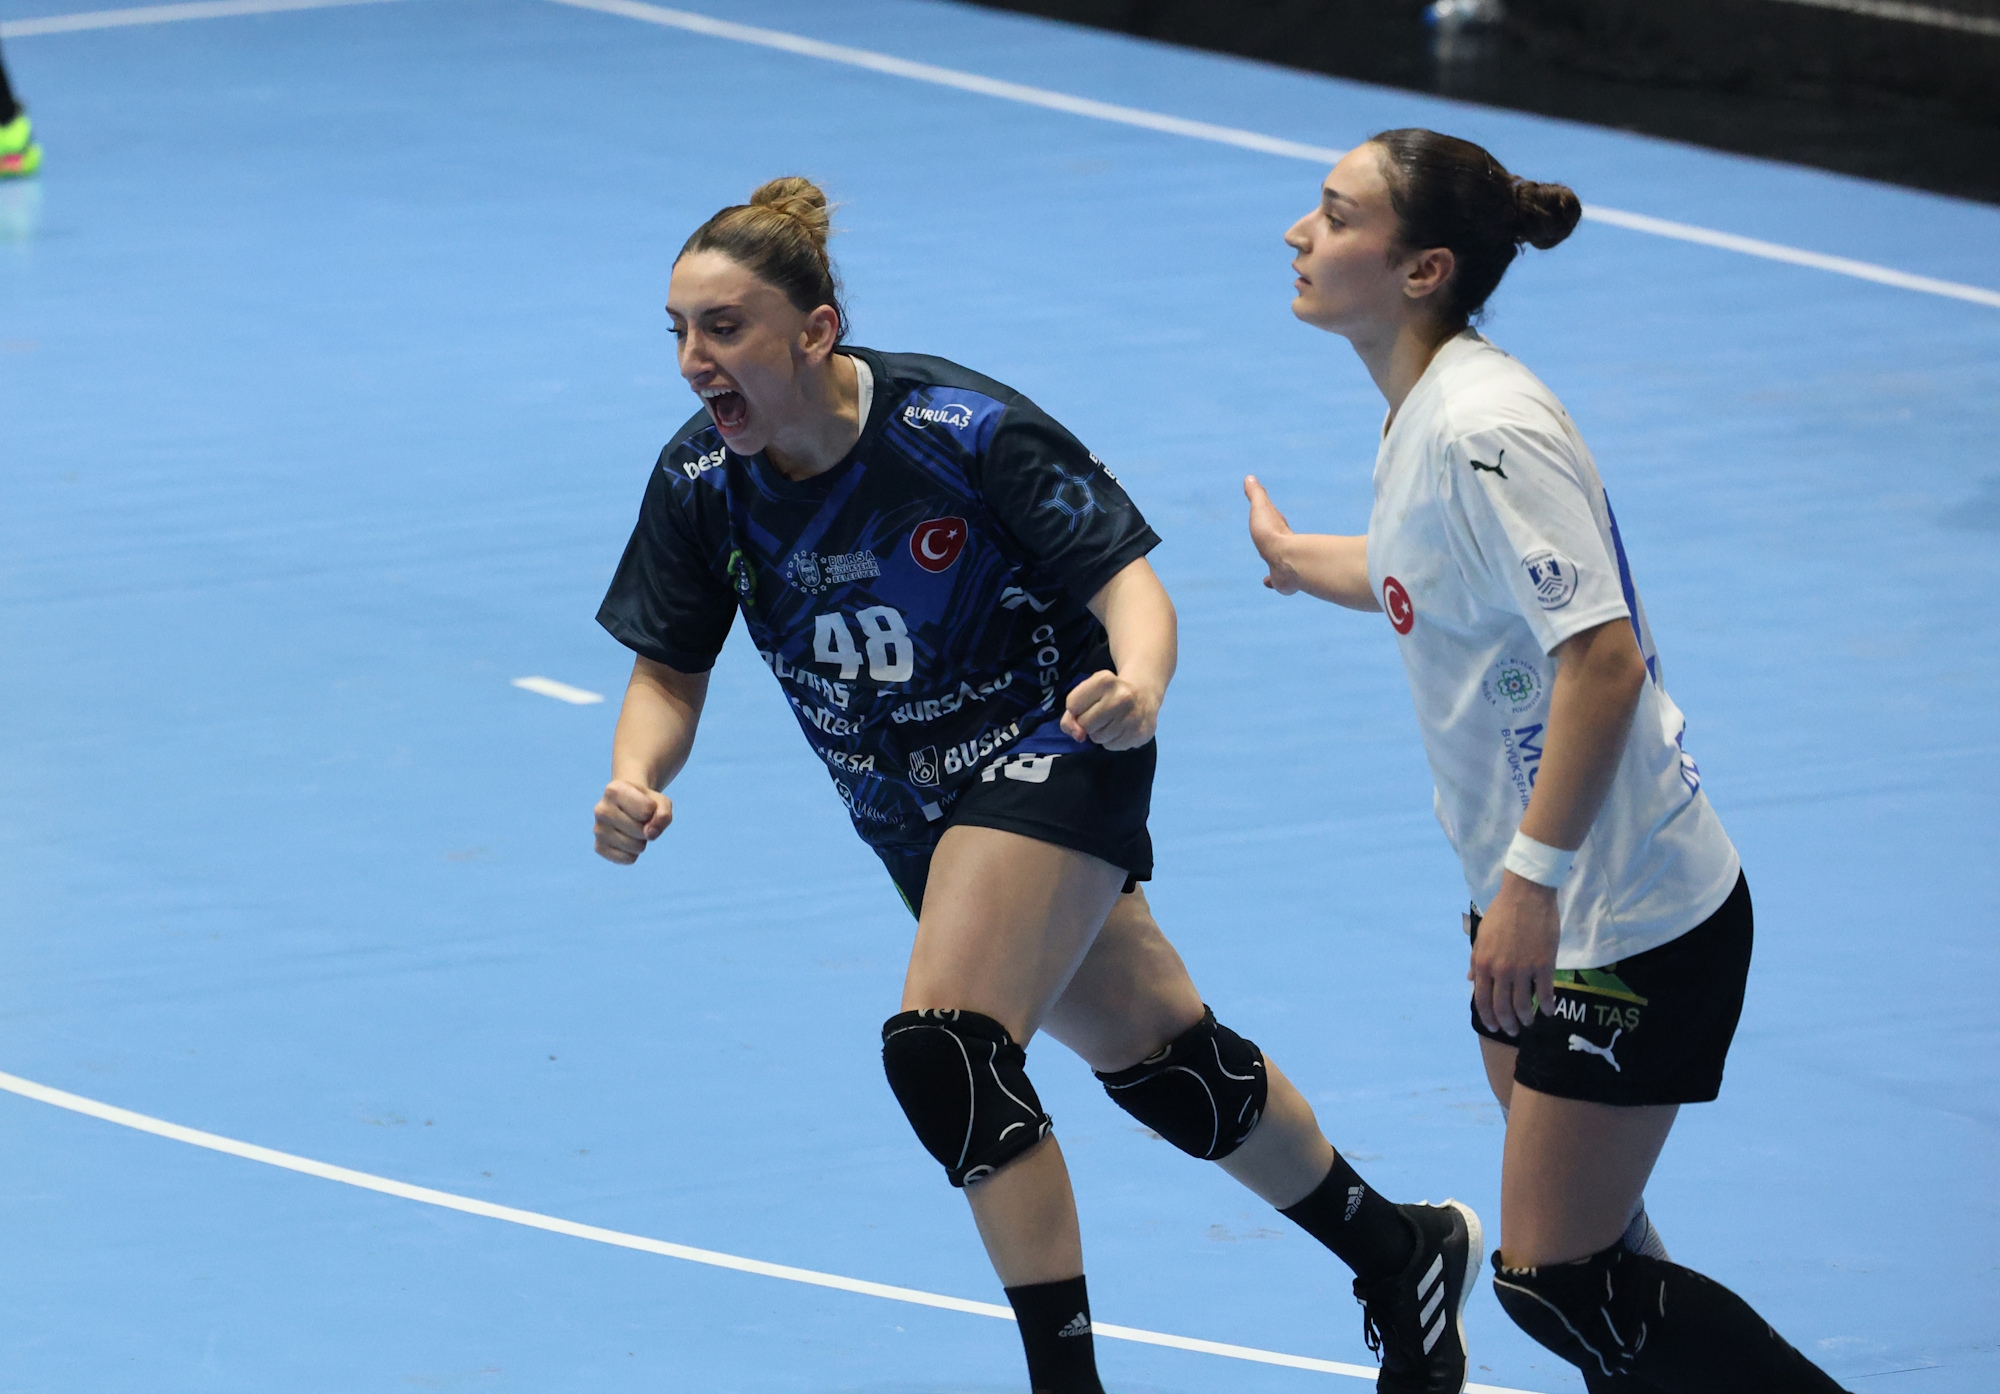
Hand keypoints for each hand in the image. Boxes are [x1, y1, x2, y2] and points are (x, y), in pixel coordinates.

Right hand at [594, 779, 672, 863]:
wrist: (625, 805)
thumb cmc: (645, 802)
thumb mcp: (661, 802)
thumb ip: (663, 815)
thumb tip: (650, 834)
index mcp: (614, 790)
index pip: (647, 810)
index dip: (653, 810)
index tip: (645, 804)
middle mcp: (601, 809)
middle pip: (641, 830)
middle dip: (647, 828)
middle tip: (639, 820)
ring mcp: (598, 829)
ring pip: (635, 847)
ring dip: (642, 841)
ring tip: (633, 830)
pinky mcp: (598, 847)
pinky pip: (627, 859)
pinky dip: (634, 854)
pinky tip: (627, 841)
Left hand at [1060, 670, 1159, 749]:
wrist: (1144, 695)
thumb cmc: (1110, 694)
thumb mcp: (1088, 693)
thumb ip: (1071, 715)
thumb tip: (1078, 736)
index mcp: (1105, 680)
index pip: (1072, 705)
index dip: (1076, 708)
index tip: (1089, 702)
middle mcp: (1121, 697)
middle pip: (1084, 723)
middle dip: (1088, 722)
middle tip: (1102, 713)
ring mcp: (1132, 717)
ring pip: (1097, 737)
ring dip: (1100, 733)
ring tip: (1113, 721)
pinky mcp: (1139, 734)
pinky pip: (1110, 746)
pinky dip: (1112, 741)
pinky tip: (1121, 729)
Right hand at [1244, 475, 1300, 594]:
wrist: (1287, 561)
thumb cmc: (1272, 533)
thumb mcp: (1260, 508)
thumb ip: (1255, 494)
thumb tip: (1250, 477)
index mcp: (1277, 528)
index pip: (1273, 518)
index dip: (1268, 515)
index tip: (1266, 512)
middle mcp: (1283, 546)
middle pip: (1278, 540)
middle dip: (1273, 539)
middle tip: (1268, 538)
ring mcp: (1283, 563)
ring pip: (1278, 561)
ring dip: (1274, 562)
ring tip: (1270, 562)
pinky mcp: (1283, 580)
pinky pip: (1276, 580)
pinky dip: (1272, 580)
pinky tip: (1268, 582)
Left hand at [1468, 871, 1560, 1035]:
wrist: (1526, 894)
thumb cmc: (1502, 913)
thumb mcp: (1482, 936)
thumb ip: (1476, 961)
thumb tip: (1470, 980)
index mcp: (1483, 963)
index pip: (1482, 1000)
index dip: (1488, 1017)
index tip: (1494, 1027)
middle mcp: (1501, 970)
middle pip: (1502, 1007)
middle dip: (1507, 1023)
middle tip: (1513, 1030)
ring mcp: (1523, 968)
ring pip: (1523, 1004)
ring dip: (1526, 1018)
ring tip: (1529, 1022)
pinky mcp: (1544, 964)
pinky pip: (1544, 992)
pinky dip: (1545, 1006)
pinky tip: (1548, 1010)